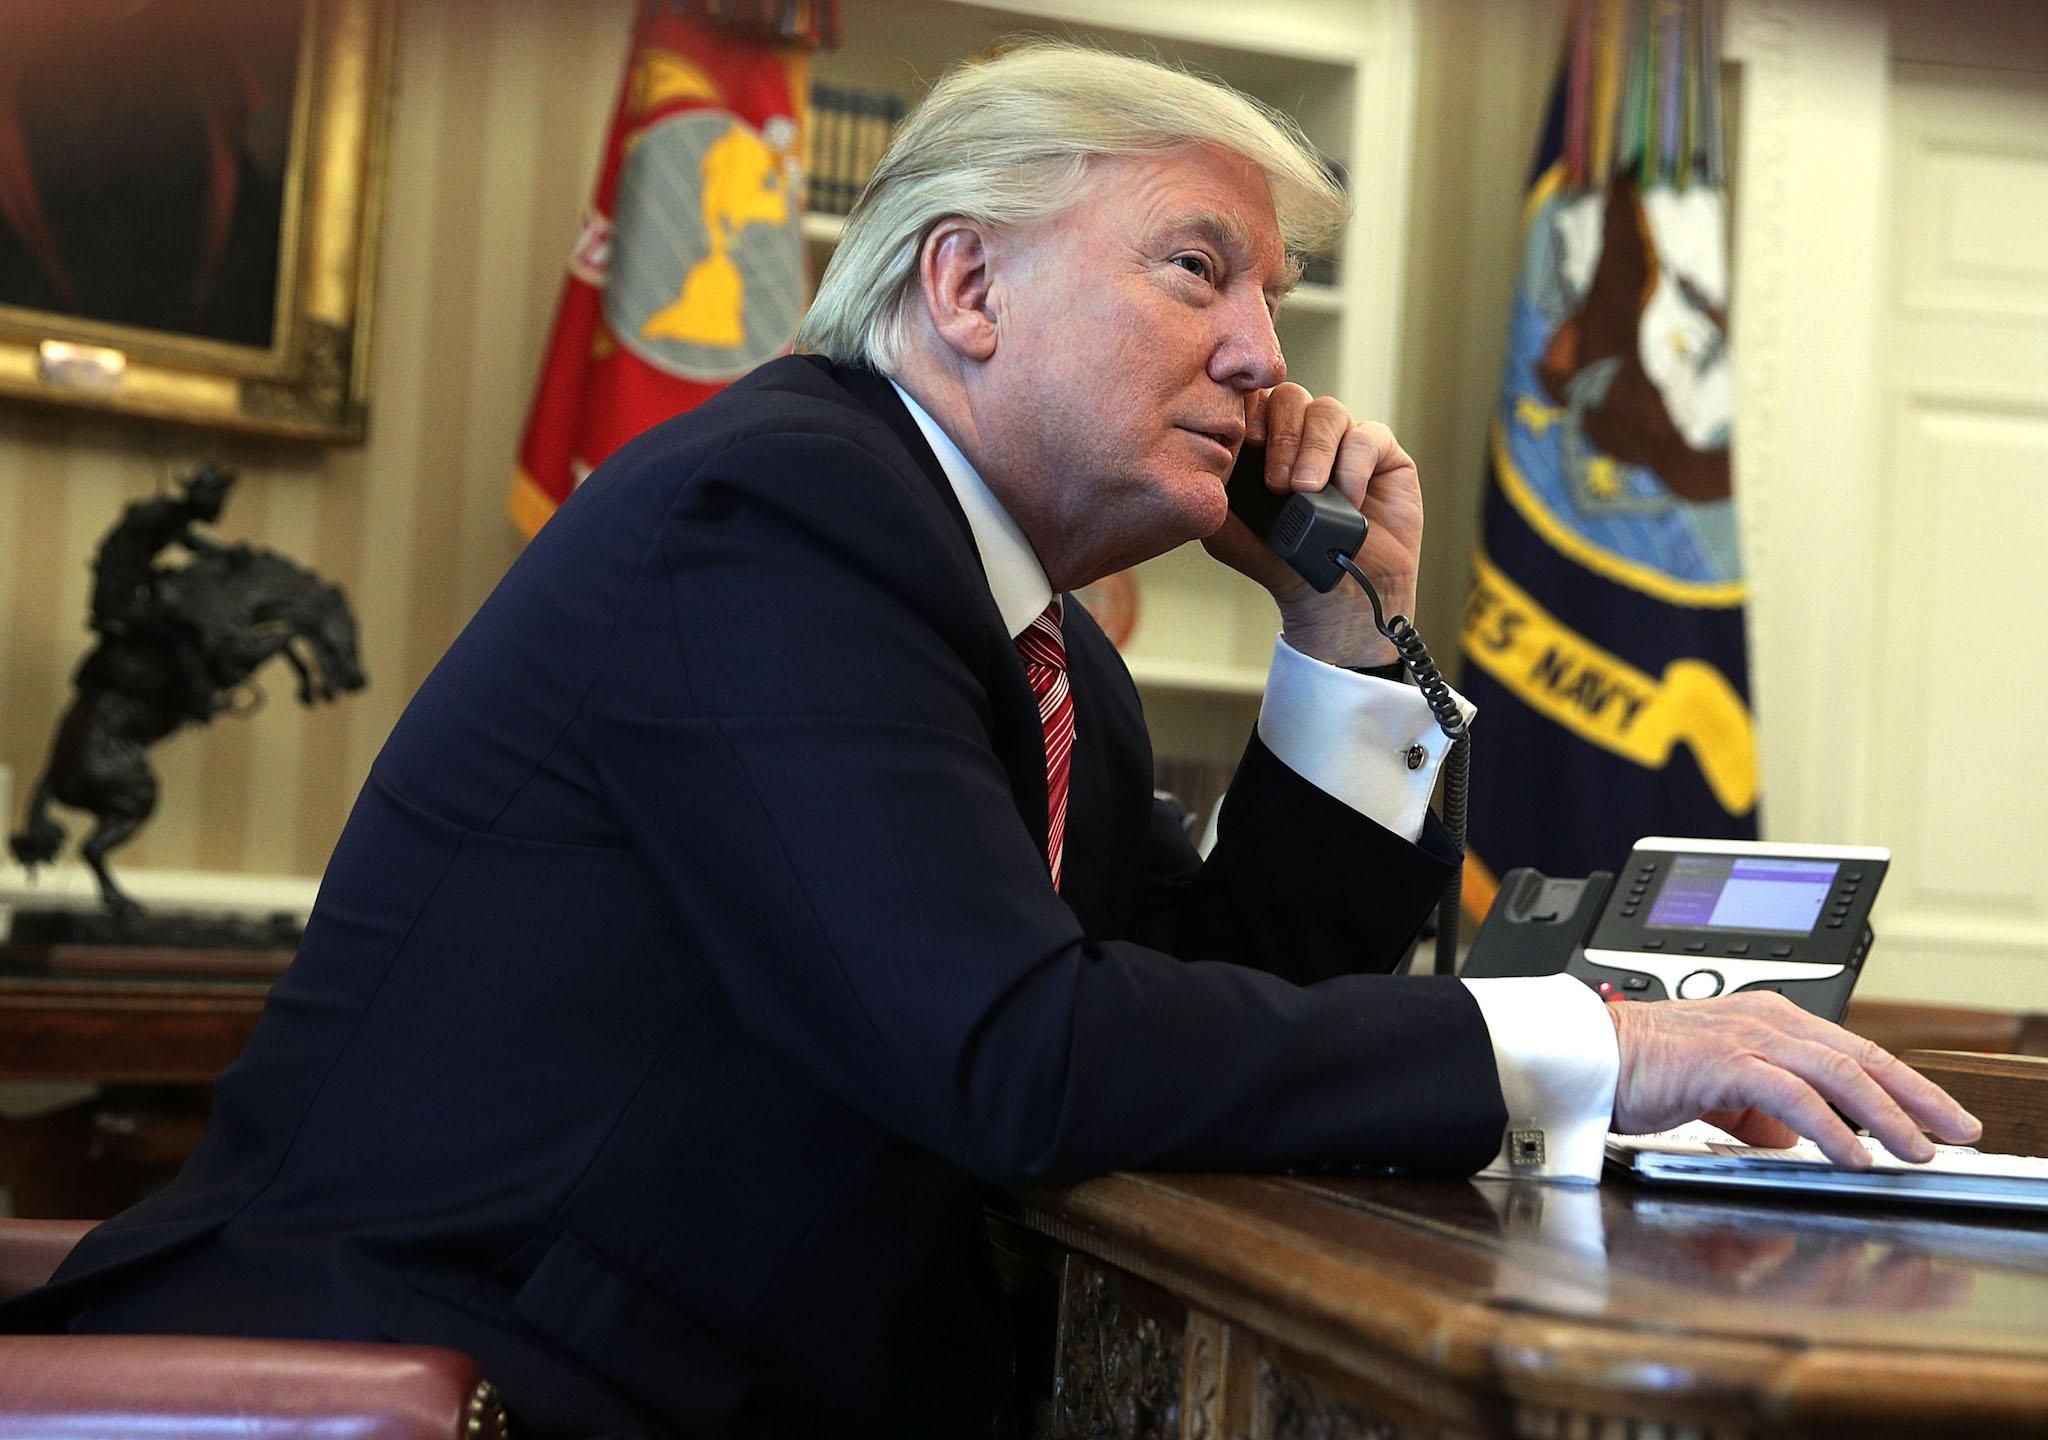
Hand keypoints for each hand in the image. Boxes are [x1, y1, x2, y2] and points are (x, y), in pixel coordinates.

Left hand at [1201, 384, 1422, 667]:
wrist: (1334, 603)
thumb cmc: (1281, 566)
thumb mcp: (1230, 536)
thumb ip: (1211, 497)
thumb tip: (1201, 461)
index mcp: (1262, 442)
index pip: (1253, 400)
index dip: (1248, 410)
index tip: (1246, 443)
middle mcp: (1302, 434)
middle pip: (1290, 398)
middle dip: (1282, 435)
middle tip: (1276, 484)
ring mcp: (1343, 441)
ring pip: (1329, 411)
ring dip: (1315, 448)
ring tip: (1306, 491)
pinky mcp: (1382, 455)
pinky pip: (1370, 436)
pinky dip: (1354, 465)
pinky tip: (1346, 500)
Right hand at [1607, 992, 1981, 1167]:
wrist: (1586, 1055)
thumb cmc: (1639, 1069)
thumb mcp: (1715, 1091)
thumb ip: (1756, 1109)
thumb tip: (1791, 1136)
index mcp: (1768, 1019)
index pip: (1855, 1051)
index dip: (1904, 1084)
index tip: (1939, 1116)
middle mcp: (1766, 1020)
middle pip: (1863, 1056)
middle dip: (1918, 1097)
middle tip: (1957, 1130)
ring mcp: (1748, 1037)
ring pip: (1839, 1073)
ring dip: (1886, 1115)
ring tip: (1917, 1150)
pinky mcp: (1725, 1062)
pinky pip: (1793, 1095)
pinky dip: (1830, 1127)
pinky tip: (1852, 1154)